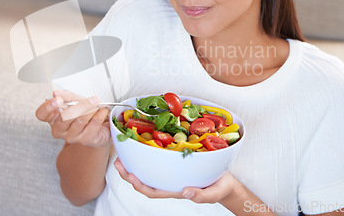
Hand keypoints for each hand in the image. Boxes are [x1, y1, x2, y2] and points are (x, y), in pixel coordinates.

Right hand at [35, 90, 111, 146]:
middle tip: (94, 99)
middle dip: (81, 105)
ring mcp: (71, 137)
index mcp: (53, 118)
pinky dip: (100, 114)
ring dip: (92, 109)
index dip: (48, 106)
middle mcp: (59, 129)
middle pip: (64, 116)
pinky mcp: (85, 140)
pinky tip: (103, 111)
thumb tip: (57, 93)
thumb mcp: (76, 100)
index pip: (42, 114)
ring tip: (98, 105)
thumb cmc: (86, 113)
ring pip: (80, 120)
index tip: (58, 99)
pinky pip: (93, 124)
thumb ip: (67, 96)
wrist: (101, 127)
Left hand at [113, 157, 236, 202]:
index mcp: (175, 190)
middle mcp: (169, 181)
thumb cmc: (219, 188)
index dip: (140, 185)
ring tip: (122, 156)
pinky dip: (147, 155)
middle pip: (145, 181)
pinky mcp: (175, 163)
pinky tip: (141, 147)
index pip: (153, 191)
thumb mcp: (212, 194)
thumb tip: (185, 192)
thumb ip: (200, 195)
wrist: (226, 182)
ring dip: (133, 164)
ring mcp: (171, 173)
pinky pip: (157, 161)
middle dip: (129, 174)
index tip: (130, 175)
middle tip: (117, 163)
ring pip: (148, 171)